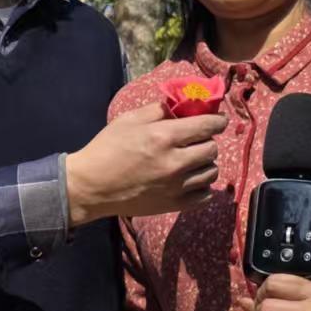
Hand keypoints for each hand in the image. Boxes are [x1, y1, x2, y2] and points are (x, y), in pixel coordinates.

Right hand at [65, 103, 225, 226]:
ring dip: (206, 163)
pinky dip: (203, 186)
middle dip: (208, 141)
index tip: (219, 121)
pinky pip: (205, 195)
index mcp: (163, 137)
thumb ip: (158, 110)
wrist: (91, 187)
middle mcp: (174, 162)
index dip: (218, 121)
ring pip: (211, 172)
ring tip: (193, 160)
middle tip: (197, 140)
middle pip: (212, 149)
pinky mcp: (174, 205)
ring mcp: (176, 187)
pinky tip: (191, 180)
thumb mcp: (129, 120)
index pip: (207, 126)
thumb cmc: (107, 148)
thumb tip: (181, 105)